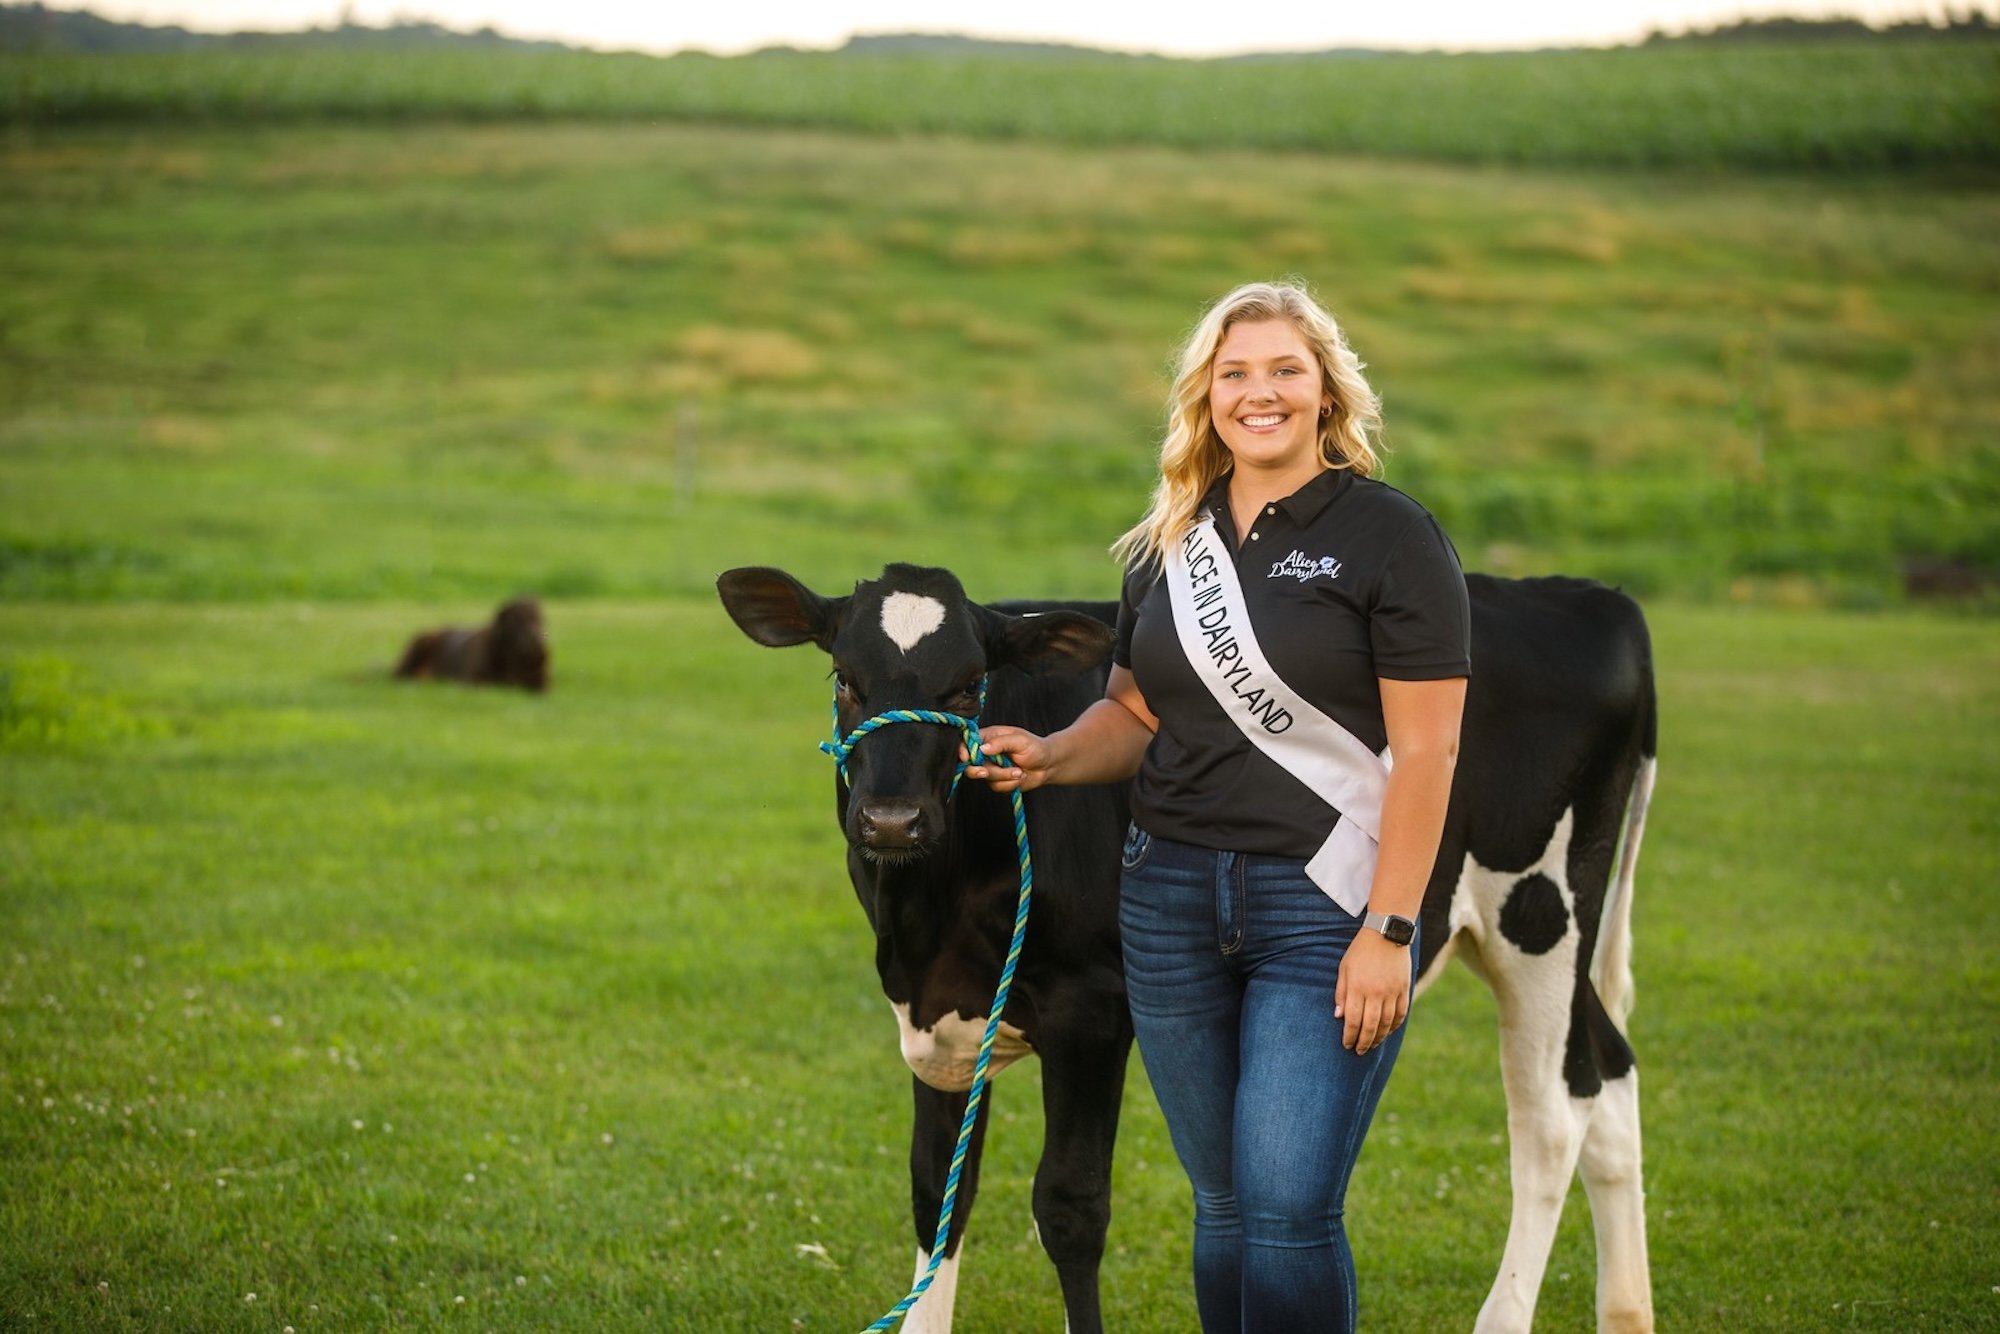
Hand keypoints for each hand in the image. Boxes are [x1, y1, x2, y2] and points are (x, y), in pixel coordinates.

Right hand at [961, 725, 1053, 793]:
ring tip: (1019, 771)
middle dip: (977, 770)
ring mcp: (992, 768)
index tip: (966, 758)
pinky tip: (1019, 776)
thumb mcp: (1020, 740)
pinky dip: (1009, 784)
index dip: (963, 750)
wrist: (1048, 765)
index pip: (968, 743)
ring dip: (1003, 776)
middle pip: (971, 764)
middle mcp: (987, 753)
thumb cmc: (1035, 747)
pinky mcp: (998, 781)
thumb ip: (1000, 743)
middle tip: (985, 772)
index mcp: (989, 738)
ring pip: (986, 777)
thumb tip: (982, 748)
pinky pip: (997, 787)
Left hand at [1335, 928, 1411, 1054]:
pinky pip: (1401, 1014)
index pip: (1353, 1020)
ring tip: (1372, 1044)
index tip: (1347, 1045)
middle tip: (1359, 1051)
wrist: (1386, 934)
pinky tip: (1388, 1032)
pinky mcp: (1404, 989)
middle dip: (1364, 1042)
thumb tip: (1339, 1016)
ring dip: (1379, 1037)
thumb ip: (1341, 993)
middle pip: (1370, 1026)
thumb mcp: (1344, 968)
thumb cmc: (1360, 951)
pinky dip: (1394, 1026)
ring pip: (1387, 1023)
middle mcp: (1375, 992)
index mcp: (1358, 987)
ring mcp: (1392, 992)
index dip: (1349, 1036)